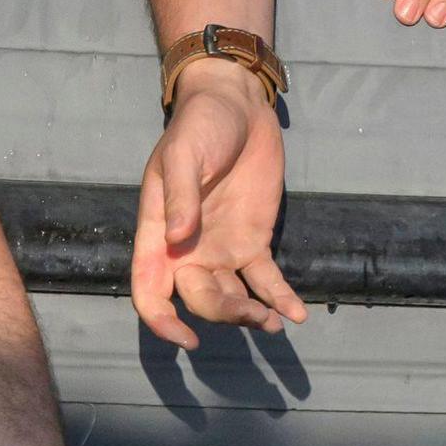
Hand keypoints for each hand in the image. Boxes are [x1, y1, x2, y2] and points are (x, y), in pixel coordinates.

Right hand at [132, 62, 306, 349]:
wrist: (236, 106)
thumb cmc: (199, 126)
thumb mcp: (183, 155)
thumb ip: (181, 195)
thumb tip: (177, 238)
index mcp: (158, 238)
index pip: (150, 293)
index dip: (163, 322)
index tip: (187, 339)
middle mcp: (187, 254)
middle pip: (198, 301)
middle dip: (223, 314)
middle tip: (252, 316)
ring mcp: (222, 251)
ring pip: (231, 298)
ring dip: (250, 315)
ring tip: (274, 321)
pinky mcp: (254, 244)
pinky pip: (265, 281)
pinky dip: (280, 299)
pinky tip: (296, 315)